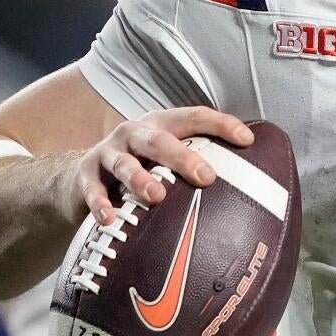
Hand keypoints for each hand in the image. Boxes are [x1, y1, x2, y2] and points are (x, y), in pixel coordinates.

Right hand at [59, 108, 251, 225]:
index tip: (247, 140)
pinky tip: (110, 218)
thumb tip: (252, 185)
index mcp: (162, 124)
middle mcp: (135, 133)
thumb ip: (198, 165)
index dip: (221, 125)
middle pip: (159, 140)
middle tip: (206, 177)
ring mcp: (108, 152)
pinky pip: (92, 189)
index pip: (194, 117)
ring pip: (124, 163)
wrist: (83, 175)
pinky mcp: (85, 175)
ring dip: (140, 178)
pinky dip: (100, 203)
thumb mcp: (167, 158)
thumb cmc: (142, 166)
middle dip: (183, 157)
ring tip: (156, 196)